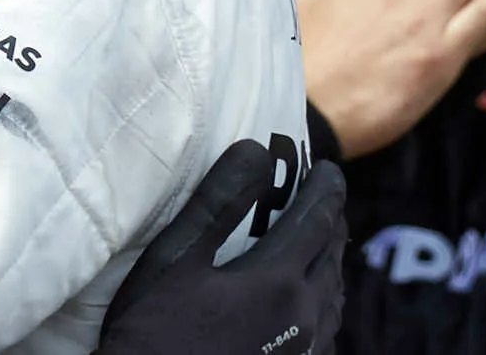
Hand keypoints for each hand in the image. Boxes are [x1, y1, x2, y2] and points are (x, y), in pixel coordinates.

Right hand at [101, 141, 346, 354]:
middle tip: (326, 199)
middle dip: (332, 222)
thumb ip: (218, 202)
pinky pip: (325, 332)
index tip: (328, 167)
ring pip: (334, 299)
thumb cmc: (152, 330)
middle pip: (332, 258)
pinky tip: (311, 306)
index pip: (316, 221)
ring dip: (332, 264)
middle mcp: (302, 316)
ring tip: (324, 245)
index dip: (326, 190)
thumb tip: (257, 151)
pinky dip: (325, 304)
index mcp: (277, 281)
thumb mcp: (176, 257)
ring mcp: (301, 351)